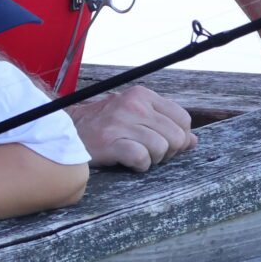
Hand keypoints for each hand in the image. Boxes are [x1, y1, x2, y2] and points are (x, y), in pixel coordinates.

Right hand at [70, 86, 196, 171]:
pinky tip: (129, 162)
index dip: (179, 137)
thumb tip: (194, 141)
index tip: (164, 143)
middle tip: (151, 153)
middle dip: (168, 151)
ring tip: (137, 156)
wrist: (67, 131)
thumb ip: (166, 124)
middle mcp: (133, 105)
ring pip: (161, 148)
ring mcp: (121, 122)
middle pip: (176, 136)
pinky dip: (139, 166)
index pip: (183, 118)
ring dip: (152, 160)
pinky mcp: (110, 141)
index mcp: (142, 95)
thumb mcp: (136, 116)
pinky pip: (141, 158)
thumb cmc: (104, 126)